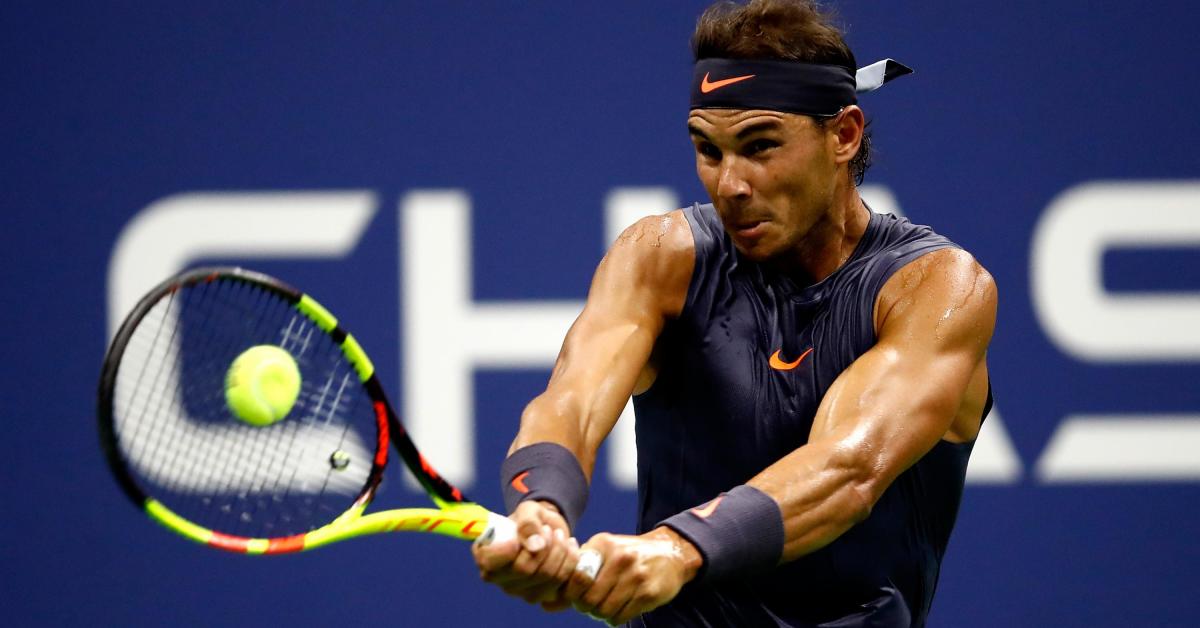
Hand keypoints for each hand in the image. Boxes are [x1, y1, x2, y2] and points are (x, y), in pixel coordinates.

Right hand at [472, 500, 580, 608]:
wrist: (548, 529)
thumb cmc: (531, 520)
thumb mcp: (528, 511)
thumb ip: (528, 523)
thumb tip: (535, 544)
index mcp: (486, 557)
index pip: (490, 563)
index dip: (506, 551)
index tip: (519, 536)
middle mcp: (500, 579)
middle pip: (524, 570)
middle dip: (543, 546)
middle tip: (548, 529)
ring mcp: (521, 591)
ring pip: (546, 577)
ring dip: (559, 551)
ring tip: (560, 535)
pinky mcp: (543, 596)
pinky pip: (562, 583)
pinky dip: (570, 561)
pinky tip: (570, 546)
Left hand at [563, 527, 701, 624]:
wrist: (671, 553)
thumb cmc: (628, 556)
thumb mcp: (602, 554)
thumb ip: (574, 576)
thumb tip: (545, 604)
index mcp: (603, 545)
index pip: (576, 578)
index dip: (571, 594)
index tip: (575, 595)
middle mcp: (619, 558)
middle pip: (588, 599)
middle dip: (586, 607)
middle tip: (591, 604)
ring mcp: (636, 576)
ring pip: (603, 611)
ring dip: (601, 614)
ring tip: (607, 604)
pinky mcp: (648, 593)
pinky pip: (621, 617)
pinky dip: (615, 618)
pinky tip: (621, 607)